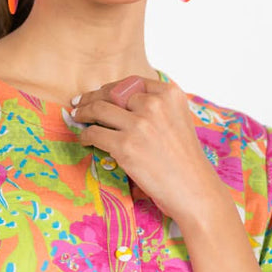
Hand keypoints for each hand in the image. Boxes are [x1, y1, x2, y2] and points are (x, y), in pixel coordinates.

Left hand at [71, 73, 226, 226]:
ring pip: (98, 110)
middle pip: (111, 94)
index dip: (110, 87)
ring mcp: (139, 124)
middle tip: (79, 103)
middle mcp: (154, 104)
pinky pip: (94, 133)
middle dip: (92, 98)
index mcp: (169, 94)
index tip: (99, 93)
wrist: (194, 189)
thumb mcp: (179, 120)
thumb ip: (157, 106)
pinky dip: (85, 136)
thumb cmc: (186, 160)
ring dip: (83, 113)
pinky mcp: (125, 146)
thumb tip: (121, 101)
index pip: (131, 82)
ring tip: (77, 117)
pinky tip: (85, 139)